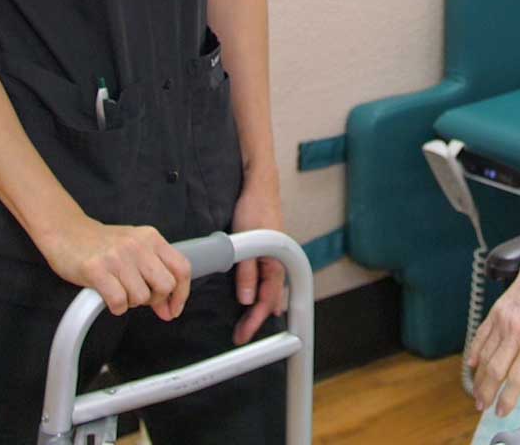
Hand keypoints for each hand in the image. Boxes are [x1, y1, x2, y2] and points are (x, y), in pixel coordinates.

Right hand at [39, 217, 190, 321]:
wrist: (66, 231)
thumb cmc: (101, 244)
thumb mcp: (134, 251)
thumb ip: (154, 275)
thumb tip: (169, 310)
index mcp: (151, 238)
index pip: (182, 268)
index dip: (182, 294)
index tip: (173, 309)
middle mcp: (138, 245)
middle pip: (166, 285)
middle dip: (155, 299)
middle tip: (139, 297)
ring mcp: (117, 257)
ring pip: (142, 297)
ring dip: (131, 303)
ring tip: (119, 291)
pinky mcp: (97, 269)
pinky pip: (119, 302)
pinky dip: (116, 307)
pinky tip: (108, 297)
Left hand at [230, 178, 286, 344]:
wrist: (260, 185)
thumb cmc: (254, 208)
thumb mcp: (244, 241)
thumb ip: (246, 272)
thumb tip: (247, 299)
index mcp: (275, 263)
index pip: (267, 301)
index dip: (255, 320)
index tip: (243, 335)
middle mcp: (278, 263)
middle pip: (271, 300)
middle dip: (257, 319)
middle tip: (242, 335)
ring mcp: (274, 257)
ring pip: (271, 291)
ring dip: (261, 308)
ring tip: (249, 324)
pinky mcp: (267, 252)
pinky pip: (268, 279)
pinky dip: (263, 293)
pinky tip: (257, 297)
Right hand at [465, 236, 519, 417]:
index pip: (517, 377)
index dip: (508, 398)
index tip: (502, 411)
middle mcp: (516, 329)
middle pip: (495, 369)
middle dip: (487, 392)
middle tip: (482, 407)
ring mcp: (503, 319)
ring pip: (484, 354)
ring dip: (479, 376)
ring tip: (477, 392)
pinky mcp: (496, 310)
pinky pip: (481, 335)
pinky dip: (474, 352)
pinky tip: (472, 365)